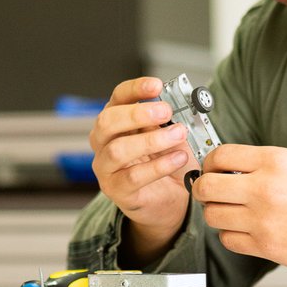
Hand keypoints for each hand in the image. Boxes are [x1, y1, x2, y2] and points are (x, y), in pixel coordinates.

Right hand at [90, 77, 196, 264]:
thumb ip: (170, 122)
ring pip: (118, 150)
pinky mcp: (116, 190)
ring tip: (178, 135)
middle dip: (137, 114)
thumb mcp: (170, 137)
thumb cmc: (166, 165)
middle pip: (107, 122)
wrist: (168, 202)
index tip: (156, 85)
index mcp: (116, 121)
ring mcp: (106, 167)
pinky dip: (159, 166)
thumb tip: (181, 105)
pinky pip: (133, 176)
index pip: (117, 98)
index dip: (135, 89)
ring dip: (152, 140)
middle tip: (165, 111)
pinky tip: (178, 159)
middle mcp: (104, 142)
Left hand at [193, 144, 286, 273]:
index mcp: (274, 161)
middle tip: (209, 192)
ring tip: (230, 213)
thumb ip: (264, 165)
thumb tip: (232, 169)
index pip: (220, 156)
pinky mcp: (265, 245)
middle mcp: (263, 188)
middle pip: (206, 186)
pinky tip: (244, 231)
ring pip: (212, 215)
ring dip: (216, 213)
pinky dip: (231, 236)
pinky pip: (228, 240)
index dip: (209, 163)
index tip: (210, 169)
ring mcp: (262, 218)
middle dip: (202, 189)